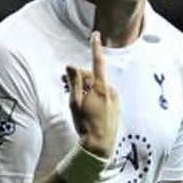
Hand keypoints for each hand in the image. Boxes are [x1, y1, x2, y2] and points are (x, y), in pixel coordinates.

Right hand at [63, 31, 117, 157]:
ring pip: (98, 88)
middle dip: (80, 78)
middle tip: (66, 83)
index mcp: (101, 88)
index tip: (95, 35)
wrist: (99, 147)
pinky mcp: (116, 109)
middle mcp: (111, 92)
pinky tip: (88, 111)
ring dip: (87, 90)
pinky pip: (104, 98)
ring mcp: (115, 101)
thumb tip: (70, 66)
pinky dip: (94, 99)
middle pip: (93, 77)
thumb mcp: (75, 103)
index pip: (97, 62)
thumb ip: (74, 82)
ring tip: (77, 103)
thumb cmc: (85, 125)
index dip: (95, 47)